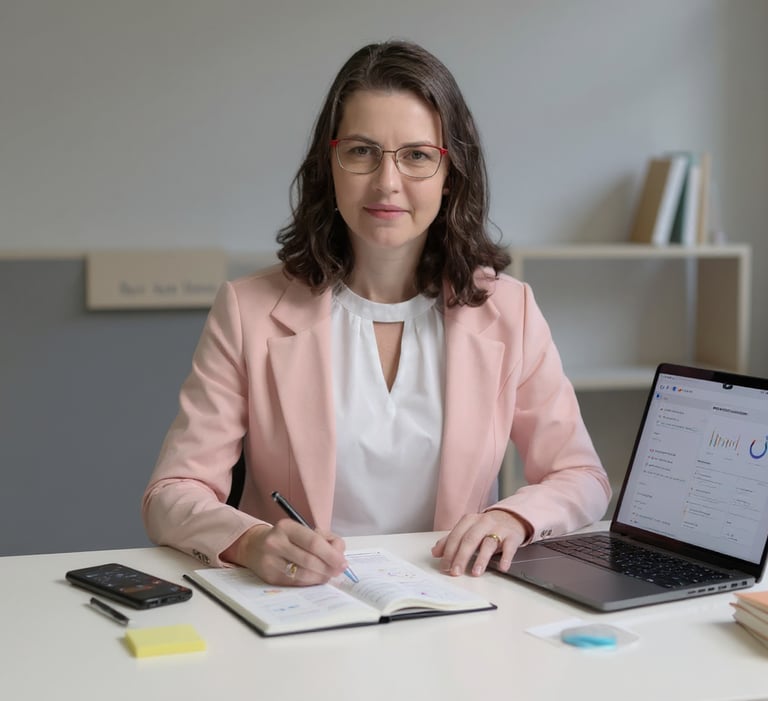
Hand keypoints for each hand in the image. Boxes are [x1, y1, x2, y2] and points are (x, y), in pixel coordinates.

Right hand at [223, 519, 348, 585]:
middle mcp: (276, 543)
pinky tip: (316, 579)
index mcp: (287, 527)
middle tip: (339, 571)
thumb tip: (340, 557)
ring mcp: (270, 561)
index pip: (313, 542)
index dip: (331, 554)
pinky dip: (310, 582)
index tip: (343, 562)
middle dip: (329, 568)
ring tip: (329, 575)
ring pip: (303, 574)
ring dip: (321, 577)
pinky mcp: (269, 577)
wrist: (254, 546)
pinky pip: (295, 583)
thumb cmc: (286, 537)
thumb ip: (324, 539)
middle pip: (309, 560)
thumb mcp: (302, 530)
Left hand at [431, 510, 529, 576]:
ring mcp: (499, 529)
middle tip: (455, 572)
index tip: (444, 567)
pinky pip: (509, 547)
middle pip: (470, 539)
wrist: (512, 517)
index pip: (456, 536)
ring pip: (488, 543)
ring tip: (476, 573)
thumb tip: (435, 552)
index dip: (449, 552)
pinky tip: (502, 567)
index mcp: (469, 520)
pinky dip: (506, 557)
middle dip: (461, 557)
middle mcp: (483, 523)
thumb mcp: (468, 529)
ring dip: (481, 559)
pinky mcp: (512, 536)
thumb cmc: (486, 526)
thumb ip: (451, 540)